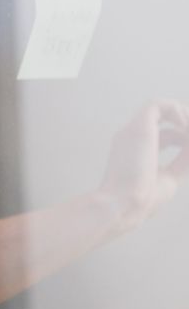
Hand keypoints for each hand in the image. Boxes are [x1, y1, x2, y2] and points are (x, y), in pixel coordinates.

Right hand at [100, 100, 188, 233]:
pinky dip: (179, 114)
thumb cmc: (143, 198)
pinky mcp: (140, 127)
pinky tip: (186, 131)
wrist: (125, 203)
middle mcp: (132, 136)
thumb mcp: (169, 177)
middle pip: (164, 117)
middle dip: (185, 124)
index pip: (165, 135)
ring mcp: (133, 130)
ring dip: (184, 118)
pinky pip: (161, 105)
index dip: (184, 138)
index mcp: (136, 150)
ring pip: (162, 106)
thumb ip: (181, 162)